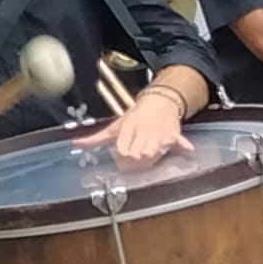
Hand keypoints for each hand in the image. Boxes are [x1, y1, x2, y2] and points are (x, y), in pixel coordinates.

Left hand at [74, 89, 193, 167]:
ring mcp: (159, 134)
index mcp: (127, 129)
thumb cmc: (135, 117)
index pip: (123, 150)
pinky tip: (186, 151)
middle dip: (136, 161)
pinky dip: (183, 147)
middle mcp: (142, 131)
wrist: (159, 102)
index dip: (122, 156)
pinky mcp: (174, 136)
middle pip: (137, 155)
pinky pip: (180, 143)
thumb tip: (75, 145)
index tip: (123, 157)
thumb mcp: (115, 126)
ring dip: (151, 159)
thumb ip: (96, 138)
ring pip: (153, 153)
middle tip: (136, 160)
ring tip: (149, 157)